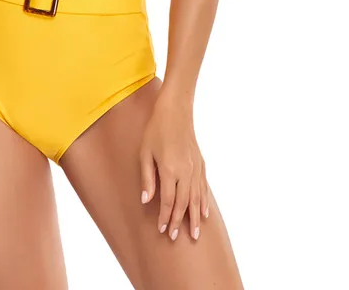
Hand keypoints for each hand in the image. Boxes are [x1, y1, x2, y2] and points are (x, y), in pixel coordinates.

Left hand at [139, 93, 209, 241]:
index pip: (168, 201)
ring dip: (194, 217)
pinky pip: (203, 187)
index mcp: (170, 170)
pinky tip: (203, 212)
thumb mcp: (145, 152)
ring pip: (196, 198)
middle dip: (179, 221)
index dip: (165, 217)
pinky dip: (203, 201)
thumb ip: (147, 178)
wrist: (176, 111)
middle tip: (175, 237)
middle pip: (184, 203)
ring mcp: (195, 168)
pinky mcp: (201, 163)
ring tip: (194, 234)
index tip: (161, 229)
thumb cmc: (156, 130)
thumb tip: (147, 200)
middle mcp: (185, 171)